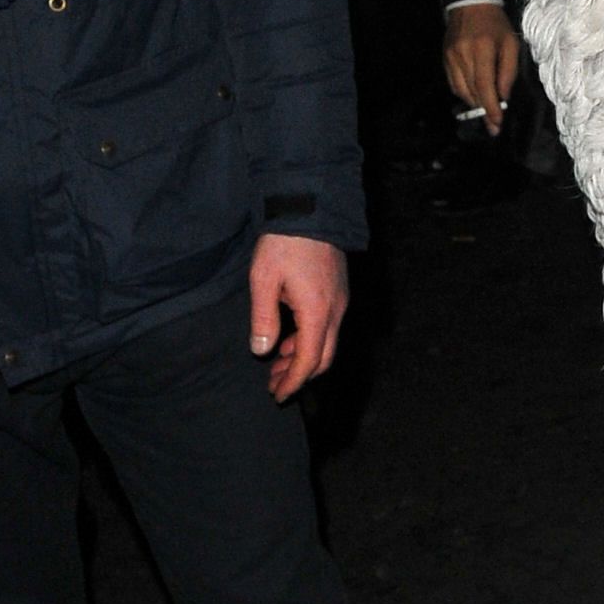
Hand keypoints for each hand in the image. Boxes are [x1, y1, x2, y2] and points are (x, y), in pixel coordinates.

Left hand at [248, 232, 347, 398]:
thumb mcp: (263, 280)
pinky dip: (310, 339)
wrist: (311, 208)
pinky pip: (329, 326)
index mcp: (318, 312)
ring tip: (277, 360)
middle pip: (324, 357)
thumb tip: (263, 350)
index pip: (309, 361)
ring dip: (304, 356)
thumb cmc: (284, 242)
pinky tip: (290, 336)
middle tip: (274, 382)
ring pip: (327, 342)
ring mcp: (341, 300)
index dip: (293, 382)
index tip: (278, 394)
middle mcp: (336, 310)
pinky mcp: (339, 290)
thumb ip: (264, 319)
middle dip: (299, 375)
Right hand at [444, 0, 521, 136]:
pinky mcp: (444, 58)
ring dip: (474, 103)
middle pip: (473, 92)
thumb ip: (508, 72)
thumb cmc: (496, 25)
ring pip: (462, 91)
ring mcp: (451, 57)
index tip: (497, 124)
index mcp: (482, 50)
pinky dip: (464, 93)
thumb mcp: (511, 44)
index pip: (485, 86)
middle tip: (493, 126)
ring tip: (486, 111)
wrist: (471, 4)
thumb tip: (503, 97)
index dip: (491, 108)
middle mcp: (463, 55)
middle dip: (484, 111)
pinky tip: (474, 94)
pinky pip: (454, 84)